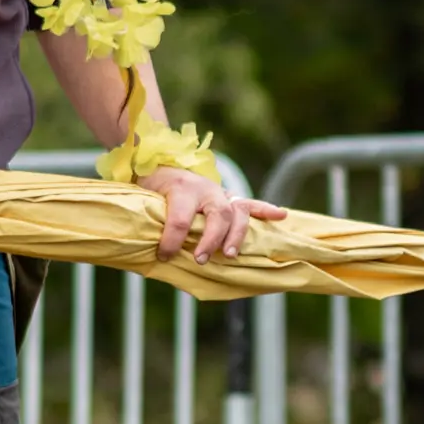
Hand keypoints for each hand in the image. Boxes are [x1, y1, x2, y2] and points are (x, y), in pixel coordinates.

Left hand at [137, 167, 286, 262]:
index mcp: (180, 188)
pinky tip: (281, 216)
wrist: (161, 163)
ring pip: (237, 213)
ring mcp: (221, 193)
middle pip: (217, 215)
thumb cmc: (151, 187)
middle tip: (202, 259)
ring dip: (236, 236)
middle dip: (211, 240)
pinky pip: (251, 204)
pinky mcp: (229, 198)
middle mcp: (205, 189)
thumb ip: (146, 221)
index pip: (179, 218)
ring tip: (231, 255)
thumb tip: (143, 251)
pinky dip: (266, 210)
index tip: (164, 256)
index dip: (171, 241)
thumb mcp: (142, 199)